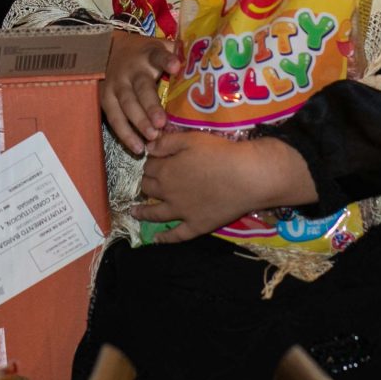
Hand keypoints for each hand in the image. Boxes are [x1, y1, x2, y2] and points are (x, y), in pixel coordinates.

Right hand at [102, 29, 179, 154]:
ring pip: (126, 105)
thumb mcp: (161, 47)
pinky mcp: (106, 98)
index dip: (167, 60)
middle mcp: (131, 71)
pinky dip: (125, 134)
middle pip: (141, 88)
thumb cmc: (145, 54)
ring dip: (139, 123)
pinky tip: (138, 148)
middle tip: (161, 123)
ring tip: (152, 138)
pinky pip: (114, 119)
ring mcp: (116, 85)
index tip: (176, 66)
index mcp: (149, 55)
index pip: (158, 56)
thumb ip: (178, 55)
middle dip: (150, 106)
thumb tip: (206, 63)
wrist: (111, 50)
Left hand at [133, 133, 315, 244]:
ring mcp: (181, 212)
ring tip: (134, 213)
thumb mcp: (191, 139)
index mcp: (166, 171)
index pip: (149, 166)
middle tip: (150, 181)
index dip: (152, 162)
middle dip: (146, 183)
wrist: (247, 177)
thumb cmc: (220, 153)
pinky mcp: (196, 226)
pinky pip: (177, 235)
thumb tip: (148, 148)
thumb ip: (167, 143)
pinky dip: (165, 238)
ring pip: (155, 213)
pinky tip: (156, 240)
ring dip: (142, 212)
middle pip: (149, 188)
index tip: (157, 160)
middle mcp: (168, 193)